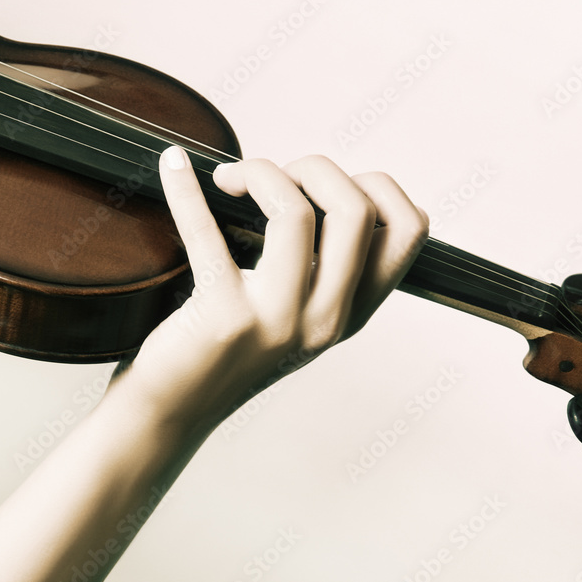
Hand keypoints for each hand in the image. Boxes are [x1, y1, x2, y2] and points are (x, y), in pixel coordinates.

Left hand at [113, 146, 428, 432]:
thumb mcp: (296, 315)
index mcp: (350, 312)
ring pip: (296, 212)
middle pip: (357, 210)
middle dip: (315, 168)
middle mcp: (325, 319)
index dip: (375, 185)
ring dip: (260, 172)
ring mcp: (278, 321)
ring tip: (230, 179)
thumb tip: (310, 177)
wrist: (175, 412)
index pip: (409, 231)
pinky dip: (184, 190)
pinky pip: (207, 232)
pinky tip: (173, 168)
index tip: (326, 184)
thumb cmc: (228, 352)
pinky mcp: (223, 318)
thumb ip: (322, 265)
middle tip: (272, 176)